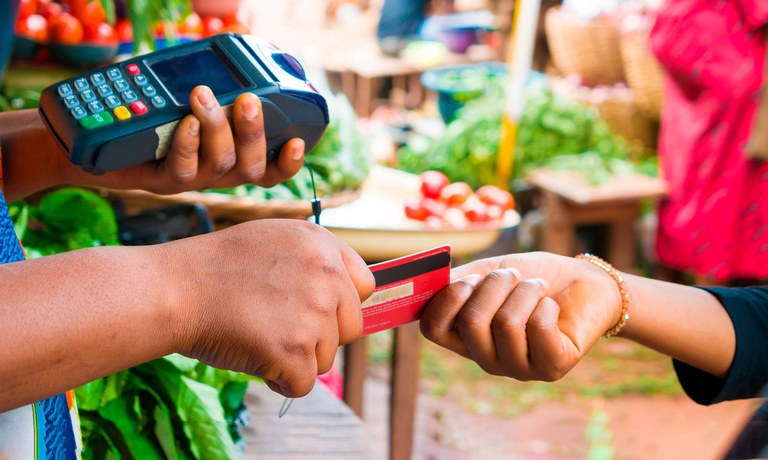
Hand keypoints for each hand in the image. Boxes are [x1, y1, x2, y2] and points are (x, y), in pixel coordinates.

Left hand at [69, 85, 305, 193]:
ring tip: (203, 95)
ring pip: (220, 166)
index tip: (298, 141)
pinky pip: (182, 170)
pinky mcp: (159, 182)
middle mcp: (214, 173)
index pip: (269, 169)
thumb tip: (240, 46)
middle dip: (254, 133)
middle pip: (250, 169)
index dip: (288, 163)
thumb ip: (213, 80)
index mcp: (227, 156)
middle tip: (249, 99)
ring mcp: (188, 180)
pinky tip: (185, 122)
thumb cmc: (140, 112)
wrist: (87, 139)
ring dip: (218, 128)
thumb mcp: (181, 93)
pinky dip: (188, 144)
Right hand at [165, 219, 374, 396]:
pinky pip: (303, 384)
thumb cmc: (216, 268)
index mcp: (323, 246)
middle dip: (320, 336)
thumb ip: (314, 261)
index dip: (339, 305)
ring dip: (296, 357)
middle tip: (277, 325)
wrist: (175, 289)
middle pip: (351, 328)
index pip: (363, 287)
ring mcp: (314, 314)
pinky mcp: (296, 350)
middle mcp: (327, 276)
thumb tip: (342, 294)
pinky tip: (252, 354)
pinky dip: (278, 379)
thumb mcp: (275, 239)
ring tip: (257, 333)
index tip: (314, 311)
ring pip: (326, 358)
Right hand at [420, 252, 621, 381]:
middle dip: (495, 285)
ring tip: (537, 287)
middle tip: (513, 274)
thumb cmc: (534, 277)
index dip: (446, 300)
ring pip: (506, 323)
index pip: (433, 329)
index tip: (469, 279)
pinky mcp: (551, 368)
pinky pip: (538, 329)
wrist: (585, 283)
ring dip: (525, 291)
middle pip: (471, 323)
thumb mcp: (491, 272)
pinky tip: (552, 307)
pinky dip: (545, 305)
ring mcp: (518, 368)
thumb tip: (432, 281)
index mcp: (465, 336)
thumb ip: (460, 279)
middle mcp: (487, 358)